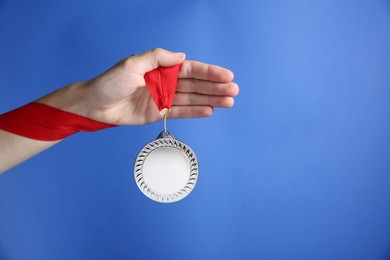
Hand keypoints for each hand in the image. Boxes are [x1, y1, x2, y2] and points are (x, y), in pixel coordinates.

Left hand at [38, 48, 238, 124]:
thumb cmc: (109, 82)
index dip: (209, 72)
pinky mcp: (159, 113)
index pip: (190, 69)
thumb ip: (157, 59)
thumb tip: (181, 56)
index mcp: (160, 68)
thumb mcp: (132, 64)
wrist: (94, 105)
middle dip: (215, 87)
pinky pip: (181, 112)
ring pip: (192, 99)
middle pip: (196, 84)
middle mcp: (165, 83)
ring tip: (229, 101)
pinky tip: (210, 110)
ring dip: (211, 100)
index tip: (226, 75)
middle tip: (233, 90)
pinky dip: (196, 111)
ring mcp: (163, 99)